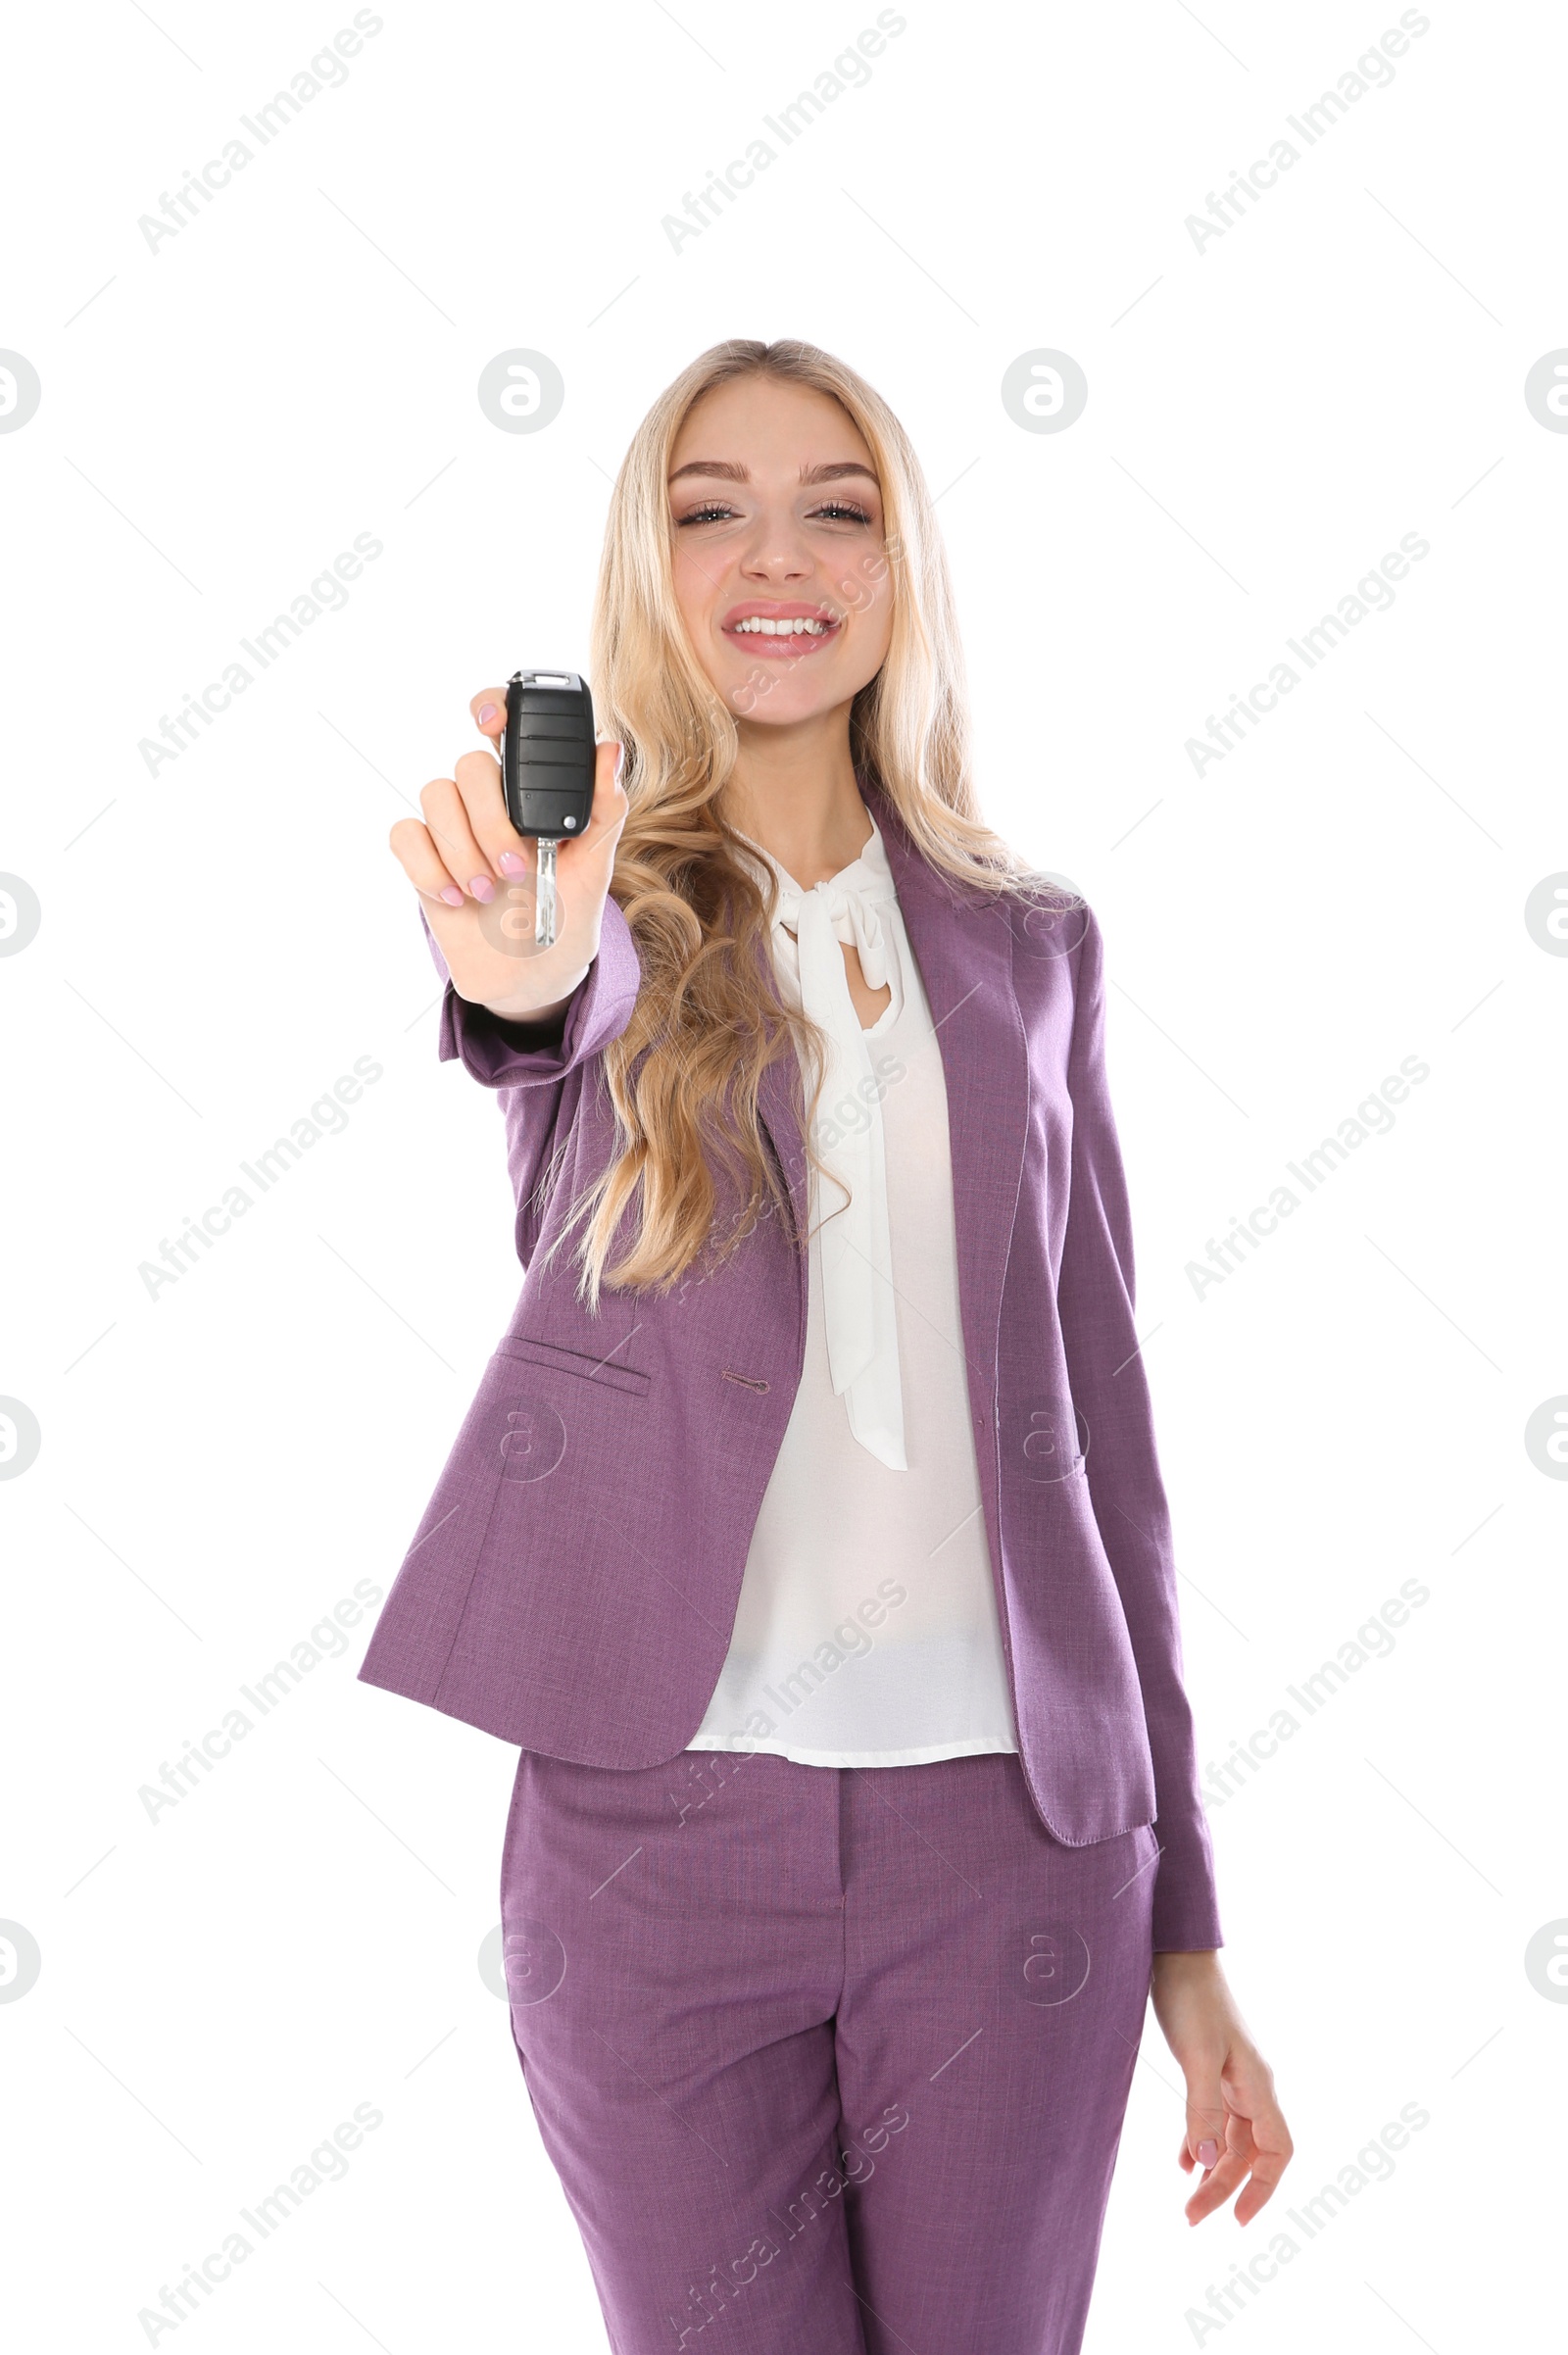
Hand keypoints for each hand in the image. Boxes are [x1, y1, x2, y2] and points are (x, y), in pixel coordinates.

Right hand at [389, 688, 627, 1022]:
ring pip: (435, 794)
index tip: (490, 724)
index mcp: (533, 791)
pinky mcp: (424, 857)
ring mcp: (453, 826)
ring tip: (488, 893)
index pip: (507, 727)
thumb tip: (611, 750)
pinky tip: (455, 897)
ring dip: (462, 849)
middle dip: (490, 820)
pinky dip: (428, 866)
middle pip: (469, 766)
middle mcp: (490, 800)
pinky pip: (406, 834)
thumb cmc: (567, 916)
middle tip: (515, 869)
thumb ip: (604, 810)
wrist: (533, 977)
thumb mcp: (595, 869)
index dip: (493, 707)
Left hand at [1149, 1950, 1292, 2226]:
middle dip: (1224, 2186)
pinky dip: (1200, 2141)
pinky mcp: (1211, 2065)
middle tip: (1191, 2217)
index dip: (1263, 2188)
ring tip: (1188, 2199)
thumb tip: (1205, 2162)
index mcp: (1258, 2083)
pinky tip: (1182, 2161)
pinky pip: (1215, 2117)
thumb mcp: (1195, 2054)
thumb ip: (1201, 2107)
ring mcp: (1232, 2075)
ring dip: (1213, 2169)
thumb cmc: (1191, 1997)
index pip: (1277, 2149)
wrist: (1176, 1951)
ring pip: (1231, 2138)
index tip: (1237, 2219)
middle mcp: (1252, 2084)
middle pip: (1249, 2151)